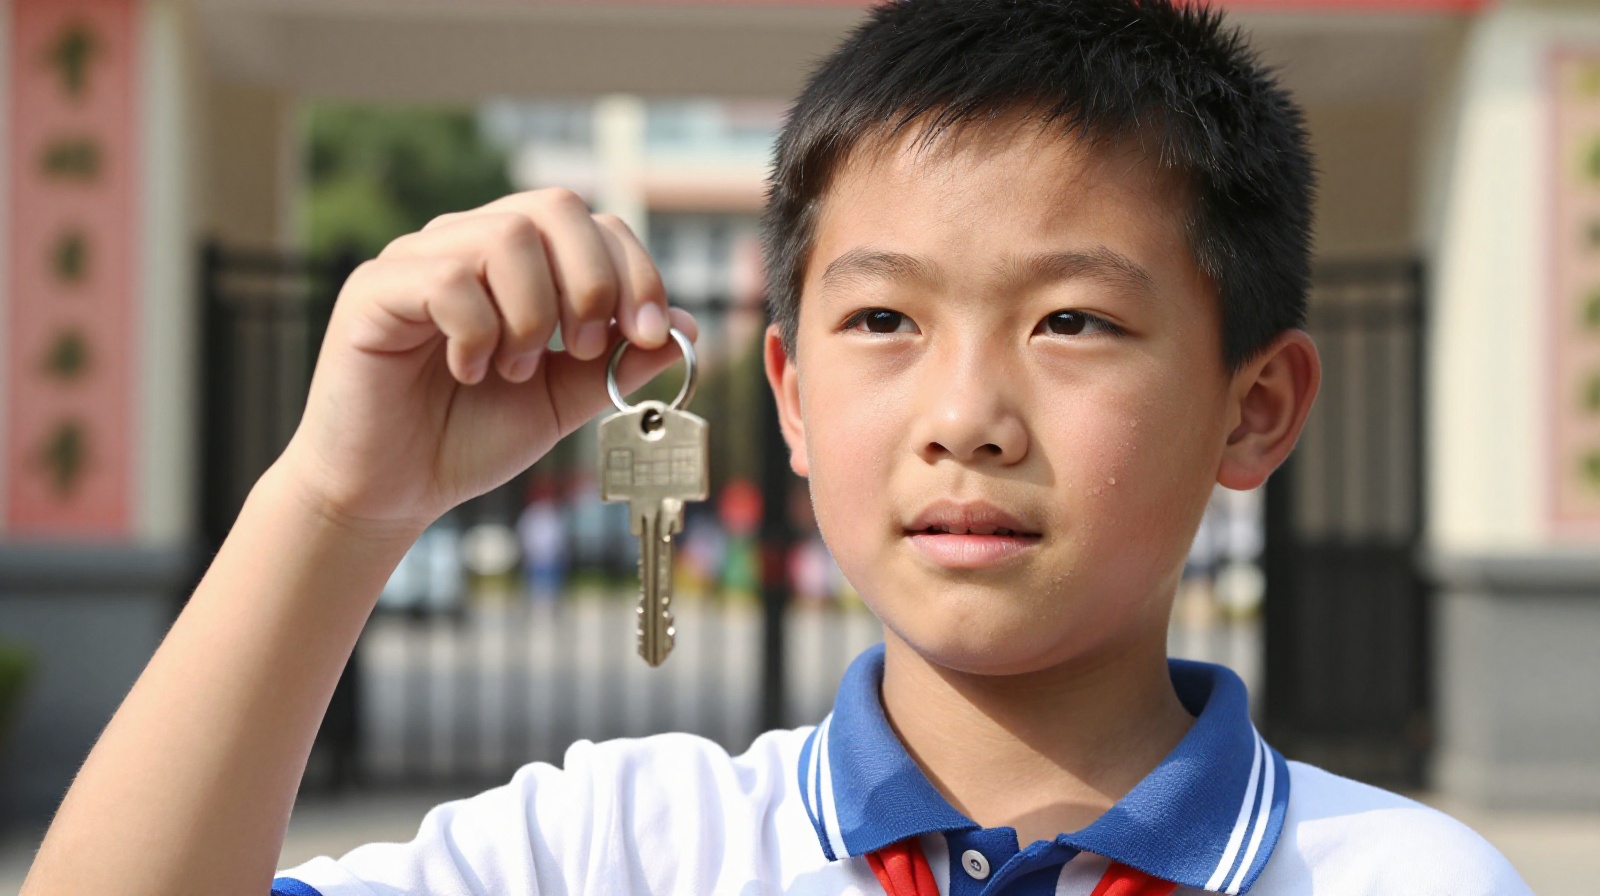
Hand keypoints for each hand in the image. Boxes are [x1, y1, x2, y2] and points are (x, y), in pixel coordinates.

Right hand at [275, 188, 696, 534]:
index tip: (647, 334)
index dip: (634, 271)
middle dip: (593, 281)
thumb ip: (618, 363)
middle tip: (583, 350)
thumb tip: (685, 325)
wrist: (390, 490)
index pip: (593, 224)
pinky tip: (468, 371)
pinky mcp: (375, 288)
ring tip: (514, 370)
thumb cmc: (467, 437)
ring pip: (506, 237)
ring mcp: (418, 259)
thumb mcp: (562, 401)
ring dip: (533, 313)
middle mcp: (467, 243)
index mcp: (518, 263)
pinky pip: (447, 277)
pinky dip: (477, 331)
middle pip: (554, 207)